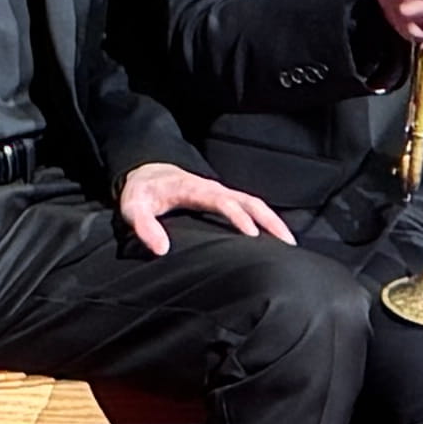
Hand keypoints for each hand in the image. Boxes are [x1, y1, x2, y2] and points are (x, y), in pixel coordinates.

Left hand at [115, 163, 293, 251]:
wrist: (147, 173)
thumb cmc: (142, 194)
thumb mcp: (133, 209)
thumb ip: (144, 227)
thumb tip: (161, 250)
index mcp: (194, 190)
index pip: (222, 201)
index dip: (238, 216)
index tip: (252, 234)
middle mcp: (213, 189)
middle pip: (249, 201)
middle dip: (269, 220)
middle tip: (286, 242)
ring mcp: (221, 193)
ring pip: (255, 203)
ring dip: (273, 221)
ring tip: (289, 243)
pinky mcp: (224, 199)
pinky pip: (250, 206)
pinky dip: (266, 219)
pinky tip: (275, 237)